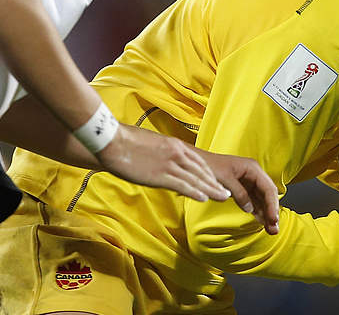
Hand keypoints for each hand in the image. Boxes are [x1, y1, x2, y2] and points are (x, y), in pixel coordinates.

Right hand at [95, 124, 231, 202]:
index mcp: (173, 144)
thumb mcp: (149, 142)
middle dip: (214, 182)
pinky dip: (196, 192)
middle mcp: (176, 153)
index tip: (215, 180)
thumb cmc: (125, 140)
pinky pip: (183, 186)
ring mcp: (170, 164)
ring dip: (211, 189)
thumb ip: (160, 151)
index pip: (196, 160)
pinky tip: (204, 198)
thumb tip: (161, 158)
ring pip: (196, 179)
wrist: (113, 141)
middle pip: (201, 170)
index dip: (207, 172)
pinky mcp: (161, 176)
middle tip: (225, 192)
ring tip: (222, 197)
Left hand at [194, 148, 280, 234]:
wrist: (195, 163)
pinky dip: (258, 212)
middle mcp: (254, 175)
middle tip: (274, 229)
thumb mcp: (224, 179)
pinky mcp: (242, 189)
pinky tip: (261, 222)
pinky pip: (253, 201)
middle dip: (272, 212)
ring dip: (266, 214)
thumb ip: (239, 193)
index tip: (273, 219)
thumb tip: (249, 208)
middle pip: (268, 195)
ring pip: (262, 200)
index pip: (268, 188)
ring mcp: (248, 182)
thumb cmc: (209, 166)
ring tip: (271, 230)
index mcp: (253, 168)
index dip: (272, 205)